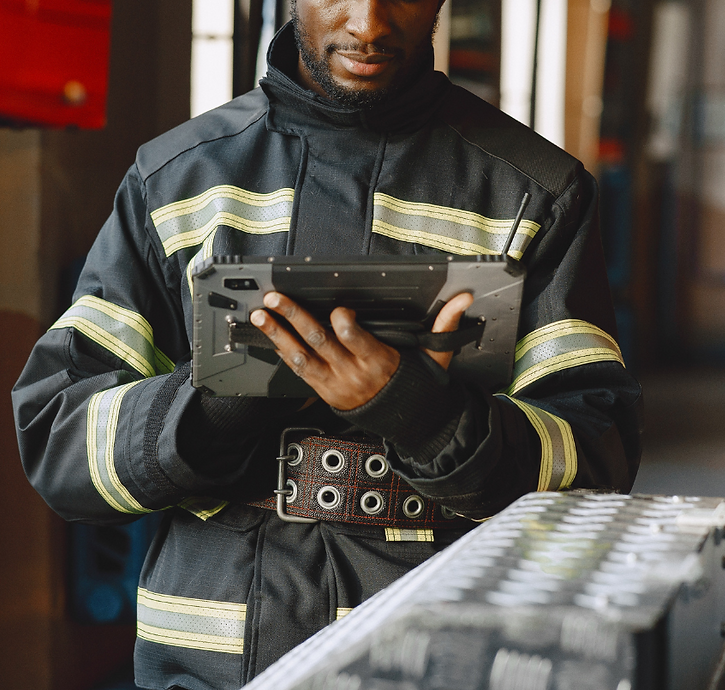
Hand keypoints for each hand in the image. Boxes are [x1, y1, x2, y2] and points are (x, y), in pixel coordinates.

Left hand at [249, 291, 473, 410]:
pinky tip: (272, 335)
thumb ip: (445, 324)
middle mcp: (353, 373)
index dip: (345, 324)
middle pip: (320, 341)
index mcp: (380, 362)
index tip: (339, 309)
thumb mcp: (436, 357)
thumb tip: (463, 299)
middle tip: (276, 298)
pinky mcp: (325, 391)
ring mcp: (336, 383)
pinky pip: (299, 371)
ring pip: (301, 356)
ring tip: (261, 314)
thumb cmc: (419, 387)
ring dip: (279, 334)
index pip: (356, 340)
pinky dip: (284, 352)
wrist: (410, 426)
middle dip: (295, 317)